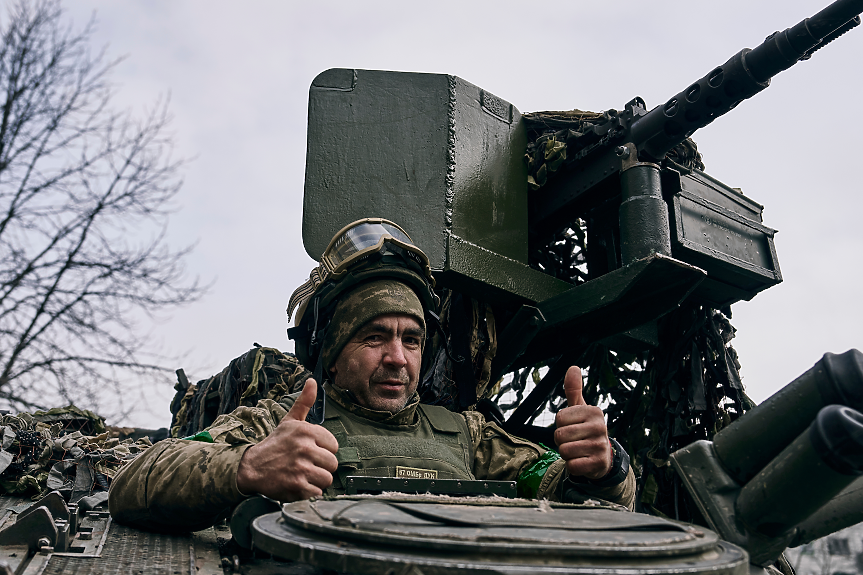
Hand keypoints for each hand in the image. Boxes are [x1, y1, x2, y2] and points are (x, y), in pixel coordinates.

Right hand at [236, 379, 338, 500]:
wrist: (251, 467)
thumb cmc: (275, 444)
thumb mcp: (289, 421)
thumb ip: (304, 402)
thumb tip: (312, 381)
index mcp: (306, 431)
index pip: (334, 445)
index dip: (323, 450)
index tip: (310, 451)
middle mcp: (305, 448)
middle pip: (333, 464)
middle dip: (321, 467)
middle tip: (305, 465)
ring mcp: (301, 468)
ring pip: (327, 479)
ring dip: (316, 480)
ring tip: (302, 475)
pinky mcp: (297, 486)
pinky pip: (318, 492)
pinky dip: (309, 492)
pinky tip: (298, 485)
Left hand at [554, 366, 612, 479]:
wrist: (602, 458)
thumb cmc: (586, 430)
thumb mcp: (580, 409)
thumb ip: (573, 390)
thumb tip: (573, 367)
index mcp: (593, 412)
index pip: (560, 418)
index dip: (561, 425)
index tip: (573, 427)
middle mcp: (599, 427)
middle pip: (559, 435)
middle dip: (562, 441)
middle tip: (574, 441)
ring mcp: (600, 446)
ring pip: (564, 451)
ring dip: (566, 454)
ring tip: (578, 451)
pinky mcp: (598, 464)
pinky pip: (572, 466)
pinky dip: (572, 466)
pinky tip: (582, 461)